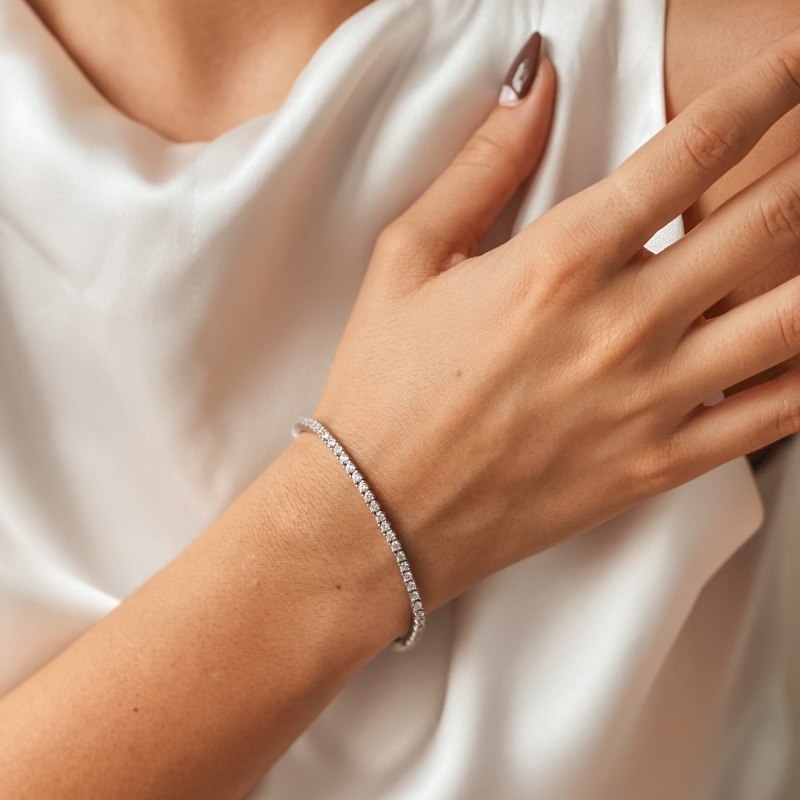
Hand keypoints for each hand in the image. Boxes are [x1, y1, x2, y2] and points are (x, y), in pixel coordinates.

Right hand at [311, 32, 799, 610]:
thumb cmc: (383, 389)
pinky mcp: (659, 465)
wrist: (381, 514)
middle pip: (768, 221)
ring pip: (794, 318)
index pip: (696, 148)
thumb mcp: (407, 258)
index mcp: (557, 263)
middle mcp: (620, 327)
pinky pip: (776, 415)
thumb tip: (533, 79)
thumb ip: (480, 166)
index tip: (797, 59)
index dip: (769, 86)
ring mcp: (650, 402)